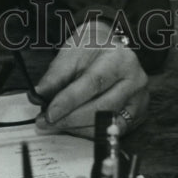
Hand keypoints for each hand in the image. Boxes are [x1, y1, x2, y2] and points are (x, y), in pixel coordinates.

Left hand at [32, 20, 147, 138]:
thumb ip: (55, 75)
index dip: (70, 100)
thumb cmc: (90, 48)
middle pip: (102, 107)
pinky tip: (75, 127)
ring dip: (78, 127)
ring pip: (107, 122)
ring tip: (57, 123)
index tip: (49, 112)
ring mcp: (139, 99)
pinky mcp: (138, 115)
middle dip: (71, 118)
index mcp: (119, 58)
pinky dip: (90, 131)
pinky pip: (113, 130)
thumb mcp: (70, 53)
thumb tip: (38, 95)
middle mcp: (135, 79)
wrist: (109, 46)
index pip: (93, 83)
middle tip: (46, 122)